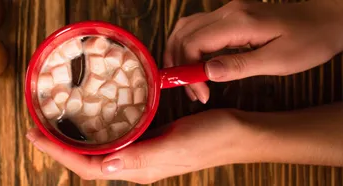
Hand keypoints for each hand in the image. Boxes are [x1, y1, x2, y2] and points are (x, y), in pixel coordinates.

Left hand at [26, 109, 252, 183]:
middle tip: (35, 129)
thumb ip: (141, 157)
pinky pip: (112, 140)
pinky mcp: (147, 141)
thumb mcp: (176, 146)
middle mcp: (134, 165)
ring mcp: (140, 154)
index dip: (59, 154)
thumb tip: (105, 167)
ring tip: (51, 126)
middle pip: (86, 162)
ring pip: (97, 152)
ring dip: (72, 141)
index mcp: (137, 169)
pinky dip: (94, 132)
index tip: (37, 137)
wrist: (237, 133)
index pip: (88, 168)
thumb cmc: (210, 139)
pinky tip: (87, 121)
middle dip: (58, 148)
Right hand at [165, 0, 342, 102]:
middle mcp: (228, 12)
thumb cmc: (309, 42)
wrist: (327, 21)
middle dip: (178, 65)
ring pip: (185, 28)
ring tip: (185, 80)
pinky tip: (193, 64)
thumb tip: (206, 73)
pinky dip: (188, 46)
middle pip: (183, 35)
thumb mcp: (278, 61)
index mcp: (238, 22)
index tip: (200, 94)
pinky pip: (197, 27)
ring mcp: (228, 11)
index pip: (193, 44)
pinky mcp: (230, 15)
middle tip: (190, 92)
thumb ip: (239, 66)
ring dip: (178, 54)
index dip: (187, 71)